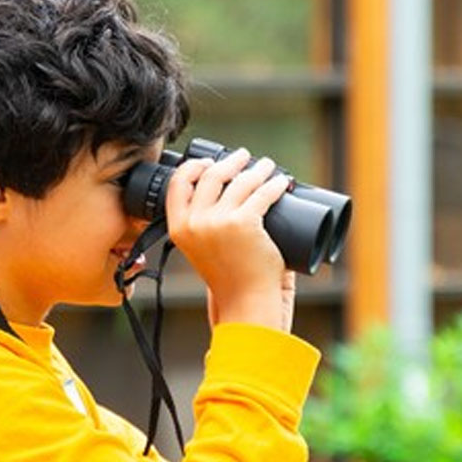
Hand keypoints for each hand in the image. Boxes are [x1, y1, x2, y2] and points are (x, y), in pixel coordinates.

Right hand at [166, 148, 294, 330]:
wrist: (245, 303)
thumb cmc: (229, 281)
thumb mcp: (202, 250)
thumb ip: (203, 227)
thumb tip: (224, 196)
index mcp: (179, 228)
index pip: (178, 184)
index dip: (194, 167)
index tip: (210, 161)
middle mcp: (195, 222)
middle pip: (211, 176)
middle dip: (231, 162)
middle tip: (245, 157)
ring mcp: (219, 222)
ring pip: (240, 182)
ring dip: (257, 169)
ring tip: (267, 167)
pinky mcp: (246, 223)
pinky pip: (263, 194)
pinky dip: (275, 185)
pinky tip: (282, 182)